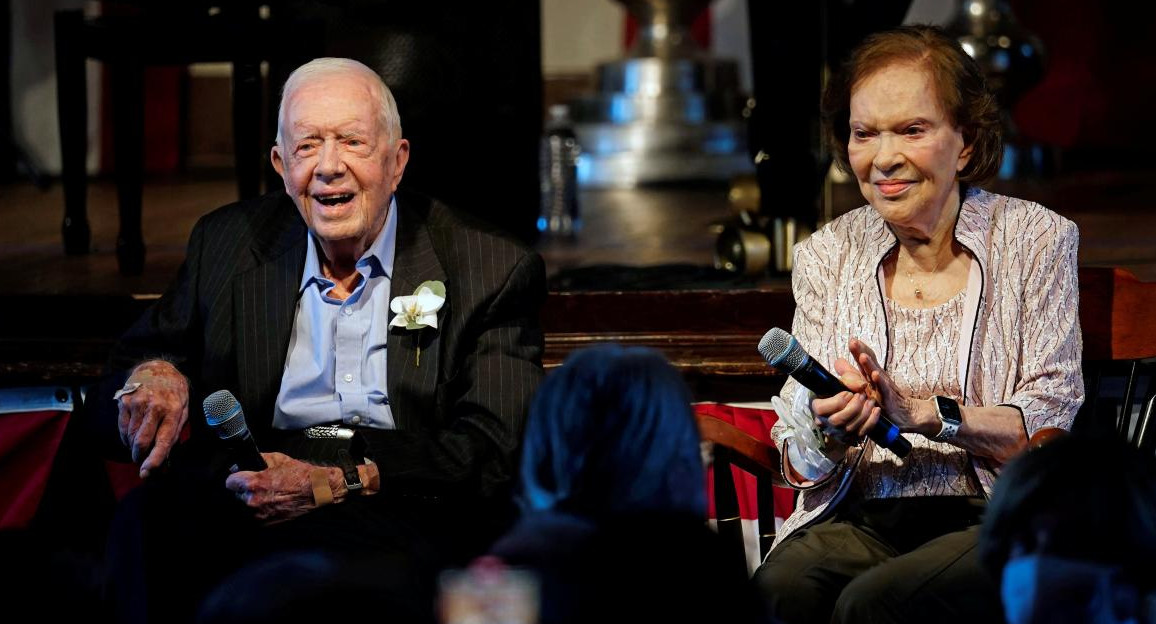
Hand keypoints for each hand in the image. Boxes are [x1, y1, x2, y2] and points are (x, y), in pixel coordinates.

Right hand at [116, 359, 188, 477]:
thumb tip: (164, 460)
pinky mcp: (125, 401)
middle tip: (141, 461)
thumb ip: (174, 434)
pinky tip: (132, 436)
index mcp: (174, 411)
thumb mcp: (183, 411)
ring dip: (133, 447)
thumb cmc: (174, 394)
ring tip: (139, 446)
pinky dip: (126, 438)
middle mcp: (155, 407)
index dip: (154, 459)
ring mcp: (138, 403)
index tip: (146, 473)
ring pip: (131, 436)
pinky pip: (122, 428)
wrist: (158, 368)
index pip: (163, 441)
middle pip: (142, 441)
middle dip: (139, 457)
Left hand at [225, 452, 339, 523]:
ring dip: (252, 502)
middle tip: (259, 486)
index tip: (240, 478)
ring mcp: (259, 515)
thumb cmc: (300, 475)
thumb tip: (245, 462)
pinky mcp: (266, 524)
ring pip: (245, 507)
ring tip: (267, 495)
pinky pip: (255, 516)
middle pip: (236, 495)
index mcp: (253, 484)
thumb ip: (257, 460)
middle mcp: (253, 501)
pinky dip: (261, 510)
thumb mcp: (277, 459)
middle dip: (245, 490)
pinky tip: (272, 503)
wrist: (317, 492)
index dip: (236, 478)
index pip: (229, 482)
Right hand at [810, 357, 880, 442]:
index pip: (822, 409)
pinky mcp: (848, 438)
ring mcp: (836, 433)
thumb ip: (850, 378)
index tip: (848, 393)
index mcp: (815, 408)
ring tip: (870, 401)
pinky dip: (871, 421)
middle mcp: (823, 423)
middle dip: (853, 408)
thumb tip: (862, 386)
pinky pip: (861, 434)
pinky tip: (876, 410)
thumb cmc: (840, 388)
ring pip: (850, 428)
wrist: (846, 400)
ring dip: (864, 413)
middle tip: (862, 396)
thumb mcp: (843, 378)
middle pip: (837, 420)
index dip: (838, 400)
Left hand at [849, 338, 935, 433]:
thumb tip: (837, 362)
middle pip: (869, 362)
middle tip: (853, 342)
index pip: (866, 358)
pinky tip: (876, 375)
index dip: (859, 349)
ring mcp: (884, 387)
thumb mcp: (866, 385)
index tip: (852, 340)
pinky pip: (884, 390)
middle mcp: (878, 378)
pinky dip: (880, 382)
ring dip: (870, 365)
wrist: (907, 413)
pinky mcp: (888, 398)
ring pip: (876, 374)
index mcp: (872, 374)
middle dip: (861, 352)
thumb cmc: (884, 398)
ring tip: (862, 356)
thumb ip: (852, 373)